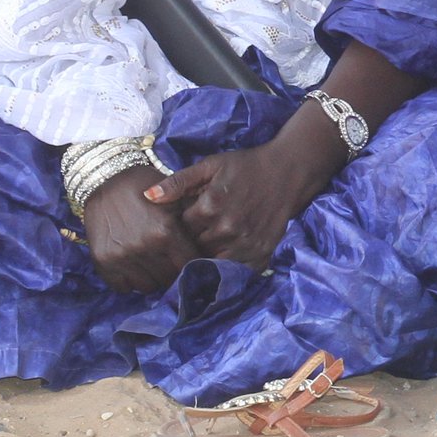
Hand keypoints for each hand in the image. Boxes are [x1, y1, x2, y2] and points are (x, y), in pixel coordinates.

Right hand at [81, 174, 202, 295]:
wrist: (108, 181)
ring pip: (148, 287)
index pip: (190, 264)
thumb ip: (190, 225)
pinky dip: (131, 281)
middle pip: (169, 278)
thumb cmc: (147, 189)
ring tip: (154, 265)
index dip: (194, 263)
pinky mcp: (103, 262)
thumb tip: (208, 249)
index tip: (192, 260)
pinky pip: (123, 287)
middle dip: (174, 272)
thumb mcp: (175, 200)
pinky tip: (136, 267)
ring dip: (153, 278)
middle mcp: (144, 247)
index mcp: (166, 232)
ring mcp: (122, 256)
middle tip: (172, 263)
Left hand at [149, 136, 336, 271]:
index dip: (182, 226)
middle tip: (202, 232)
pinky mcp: (261, 252)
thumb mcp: (211, 166)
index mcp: (208, 206)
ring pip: (212, 262)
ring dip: (210, 256)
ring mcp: (244, 243)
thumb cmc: (246, 166)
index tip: (188, 220)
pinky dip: (229, 268)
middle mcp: (225, 228)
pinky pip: (235, 271)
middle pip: (194, 248)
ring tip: (214, 244)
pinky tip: (229, 255)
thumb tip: (147, 197)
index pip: (180, 230)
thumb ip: (179, 181)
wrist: (289, 170)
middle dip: (195, 242)